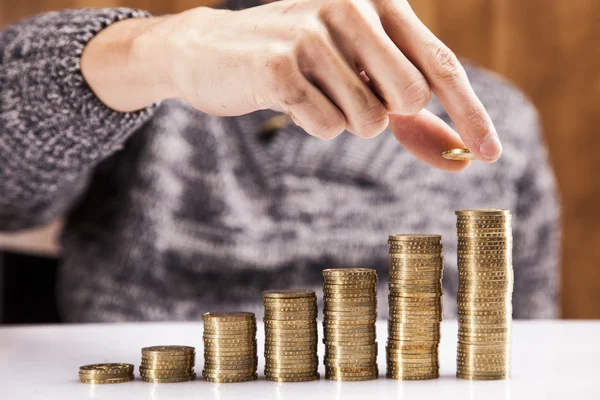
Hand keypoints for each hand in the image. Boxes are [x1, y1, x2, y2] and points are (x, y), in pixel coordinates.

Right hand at [85, 0, 501, 169]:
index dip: (472, 112)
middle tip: (345, 92)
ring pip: (367, 120)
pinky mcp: (281, 65)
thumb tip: (461, 156)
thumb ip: (411, 115)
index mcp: (379, 1)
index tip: (493, 154)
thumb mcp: (360, 77)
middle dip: (384, 113)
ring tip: (309, 89)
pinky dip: (311, 123)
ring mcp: (315, 33)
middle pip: (410, 97)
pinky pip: (325, 126)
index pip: (441, 66)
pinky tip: (286, 95)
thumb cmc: (295, 61)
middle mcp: (352, 6)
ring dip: (341, 119)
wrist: (210, 49)